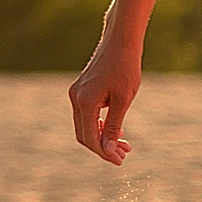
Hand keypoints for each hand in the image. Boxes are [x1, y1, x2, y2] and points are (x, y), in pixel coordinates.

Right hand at [68, 20, 141, 167]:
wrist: (120, 41)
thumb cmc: (125, 67)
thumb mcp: (123, 99)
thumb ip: (113, 126)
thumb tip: (107, 150)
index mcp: (85, 102)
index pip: (90, 138)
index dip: (105, 152)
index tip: (120, 160)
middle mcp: (76, 98)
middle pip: (84, 134)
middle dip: (103, 147)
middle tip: (124, 154)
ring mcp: (76, 93)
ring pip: (85, 125)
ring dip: (102, 137)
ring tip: (124, 143)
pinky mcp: (81, 89)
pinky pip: (86, 114)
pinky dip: (99, 125)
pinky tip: (116, 128)